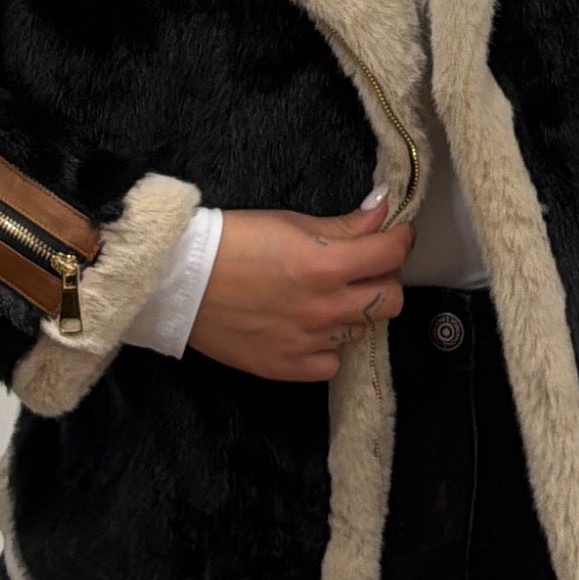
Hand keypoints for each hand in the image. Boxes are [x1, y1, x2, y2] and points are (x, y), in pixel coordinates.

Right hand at [188, 191, 414, 380]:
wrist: (178, 281)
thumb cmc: (231, 241)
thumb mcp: (289, 222)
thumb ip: (343, 224)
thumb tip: (385, 210)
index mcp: (326, 265)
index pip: (392, 255)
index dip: (400, 240)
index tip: (395, 235)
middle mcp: (324, 309)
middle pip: (391, 301)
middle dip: (384, 280)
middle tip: (364, 269)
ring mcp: (307, 343)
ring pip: (361, 331)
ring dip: (353, 312)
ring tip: (326, 297)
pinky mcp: (287, 368)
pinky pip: (331, 364)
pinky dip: (327, 348)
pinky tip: (309, 330)